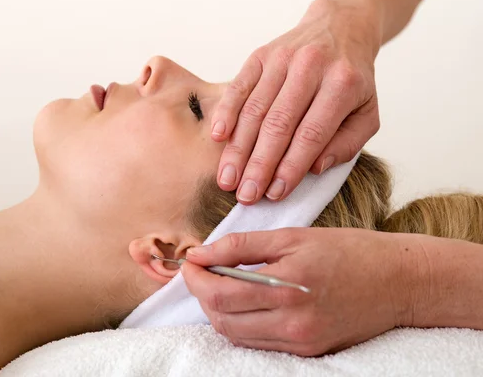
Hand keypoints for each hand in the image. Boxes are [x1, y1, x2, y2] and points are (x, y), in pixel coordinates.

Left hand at [181, 228, 424, 355]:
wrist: (398, 281)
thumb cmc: (349, 250)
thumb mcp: (293, 236)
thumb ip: (242, 246)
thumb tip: (202, 254)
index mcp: (289, 286)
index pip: (220, 294)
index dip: (195, 280)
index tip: (190, 263)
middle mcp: (294, 321)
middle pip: (222, 320)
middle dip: (202, 295)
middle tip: (203, 273)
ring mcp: (301, 341)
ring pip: (236, 335)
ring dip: (219, 311)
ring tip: (223, 285)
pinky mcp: (308, 351)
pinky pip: (258, 344)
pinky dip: (241, 325)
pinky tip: (246, 303)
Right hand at [212, 0, 381, 203]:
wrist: (341, 27)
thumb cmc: (352, 80)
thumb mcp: (367, 112)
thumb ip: (348, 143)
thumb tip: (314, 167)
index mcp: (343, 84)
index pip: (312, 133)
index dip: (291, 166)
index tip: (275, 194)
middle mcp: (311, 67)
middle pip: (279, 124)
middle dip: (259, 165)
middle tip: (246, 195)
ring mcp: (283, 58)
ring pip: (255, 109)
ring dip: (239, 148)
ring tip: (228, 179)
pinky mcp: (261, 55)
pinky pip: (239, 86)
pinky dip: (226, 112)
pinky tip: (219, 138)